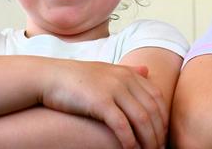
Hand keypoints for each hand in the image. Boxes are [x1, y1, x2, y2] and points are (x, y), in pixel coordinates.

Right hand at [40, 60, 166, 148]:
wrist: (49, 77)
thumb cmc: (77, 77)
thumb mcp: (106, 70)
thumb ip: (128, 71)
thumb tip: (147, 70)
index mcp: (129, 73)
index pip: (157, 97)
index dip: (163, 117)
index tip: (163, 134)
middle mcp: (125, 80)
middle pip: (152, 110)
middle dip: (158, 132)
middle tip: (160, 148)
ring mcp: (113, 90)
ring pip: (141, 119)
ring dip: (148, 139)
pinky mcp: (100, 102)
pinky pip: (122, 125)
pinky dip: (130, 140)